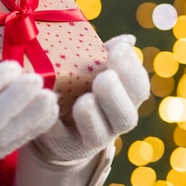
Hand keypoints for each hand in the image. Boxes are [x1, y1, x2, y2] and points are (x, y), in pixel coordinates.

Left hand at [34, 34, 150, 161]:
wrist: (60, 127)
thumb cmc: (81, 88)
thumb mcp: (92, 70)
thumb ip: (105, 55)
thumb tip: (127, 40)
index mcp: (125, 100)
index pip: (138, 88)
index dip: (131, 69)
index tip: (117, 50)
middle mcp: (113, 123)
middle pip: (125, 116)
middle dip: (115, 96)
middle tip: (104, 78)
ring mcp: (89, 138)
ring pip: (98, 134)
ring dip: (92, 117)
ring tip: (84, 101)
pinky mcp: (62, 145)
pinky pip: (60, 139)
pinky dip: (54, 125)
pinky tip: (47, 108)